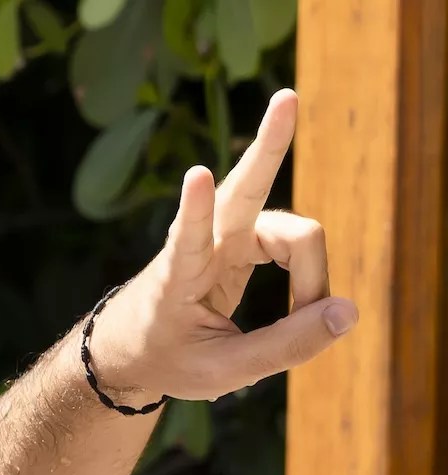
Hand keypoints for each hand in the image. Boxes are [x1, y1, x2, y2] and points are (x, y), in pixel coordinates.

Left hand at [88, 89, 356, 404]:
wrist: (132, 350)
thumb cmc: (168, 358)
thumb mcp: (221, 372)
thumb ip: (285, 346)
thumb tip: (348, 311)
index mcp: (176, 277)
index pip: (186, 239)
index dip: (194, 209)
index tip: (194, 176)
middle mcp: (202, 243)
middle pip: (245, 189)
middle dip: (270, 145)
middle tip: (287, 98)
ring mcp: (224, 235)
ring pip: (290, 230)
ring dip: (310, 275)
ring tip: (308, 317)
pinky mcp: (243, 240)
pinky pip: (293, 244)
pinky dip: (308, 276)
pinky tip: (311, 300)